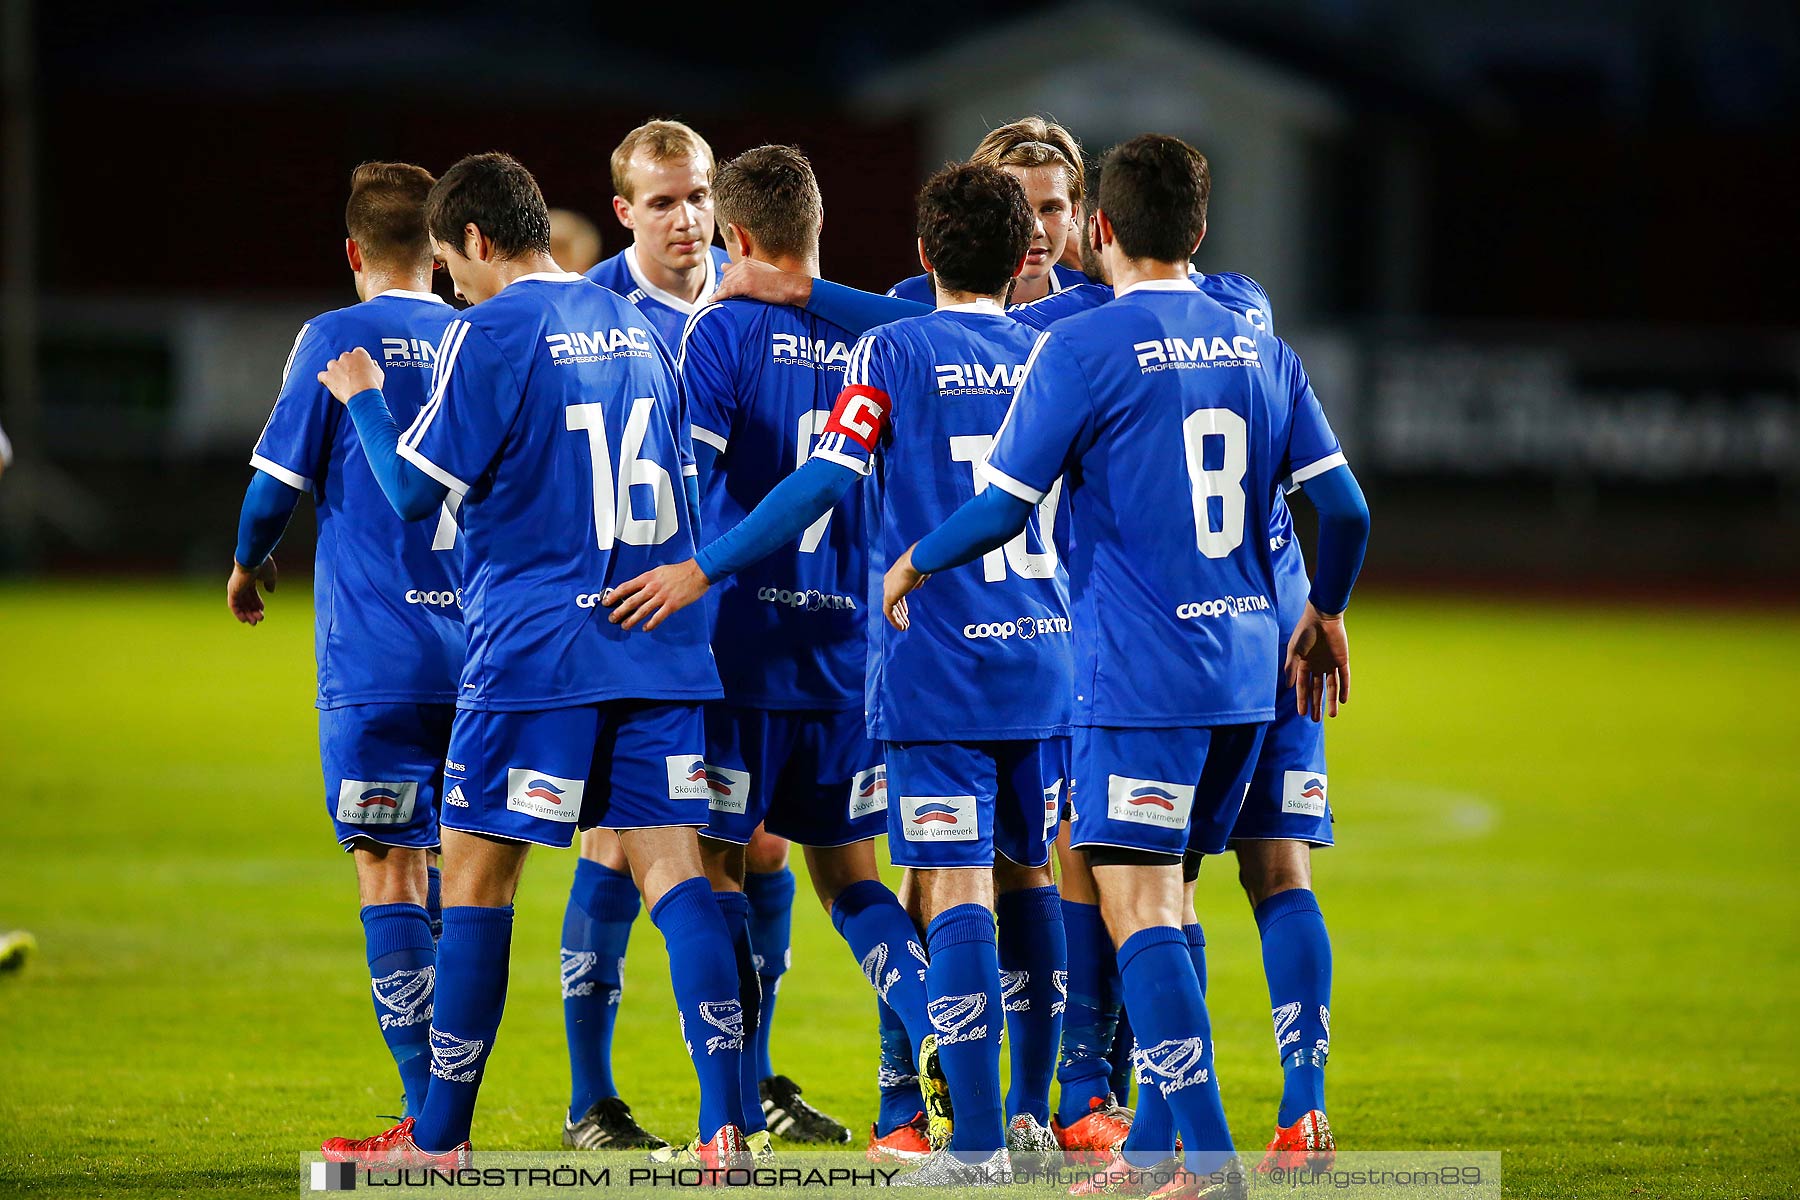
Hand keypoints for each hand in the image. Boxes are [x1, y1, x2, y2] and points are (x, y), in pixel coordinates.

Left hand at [227, 557, 278, 624]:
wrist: (253, 558)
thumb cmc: (262, 564)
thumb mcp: (270, 575)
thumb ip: (270, 583)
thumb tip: (271, 591)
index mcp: (249, 578)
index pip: (251, 593)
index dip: (257, 602)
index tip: (263, 609)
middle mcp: (240, 583)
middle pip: (245, 600)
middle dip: (252, 610)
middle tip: (259, 619)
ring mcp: (235, 587)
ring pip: (240, 604)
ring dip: (247, 614)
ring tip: (255, 622)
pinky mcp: (233, 591)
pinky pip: (233, 606)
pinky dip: (238, 613)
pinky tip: (244, 620)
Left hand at [316, 348, 384, 403]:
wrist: (364, 395)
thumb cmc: (372, 385)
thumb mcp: (379, 374)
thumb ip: (374, 366)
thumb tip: (372, 364)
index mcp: (359, 354)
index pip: (357, 353)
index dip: (358, 361)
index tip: (360, 368)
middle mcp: (346, 357)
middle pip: (344, 358)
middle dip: (346, 366)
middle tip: (352, 376)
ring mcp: (335, 366)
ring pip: (332, 365)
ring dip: (335, 371)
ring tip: (341, 381)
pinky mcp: (328, 376)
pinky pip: (321, 376)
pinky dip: (324, 379)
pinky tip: (328, 383)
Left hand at [604, 559, 710, 630]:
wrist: (697, 572)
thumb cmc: (679, 571)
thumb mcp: (659, 571)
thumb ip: (648, 580)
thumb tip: (636, 589)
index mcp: (648, 577)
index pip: (626, 587)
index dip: (614, 595)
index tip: (606, 602)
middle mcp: (653, 587)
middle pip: (631, 601)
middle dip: (619, 611)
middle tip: (612, 618)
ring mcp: (662, 597)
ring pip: (642, 611)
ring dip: (632, 620)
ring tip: (625, 626)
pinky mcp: (672, 605)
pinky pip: (658, 617)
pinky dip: (651, 624)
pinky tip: (645, 628)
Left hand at [710, 257, 812, 306]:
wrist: (790, 286)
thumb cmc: (780, 282)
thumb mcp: (762, 272)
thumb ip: (749, 271)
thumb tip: (737, 272)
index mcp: (747, 263)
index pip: (729, 271)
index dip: (726, 281)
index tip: (722, 288)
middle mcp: (743, 266)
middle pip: (726, 278)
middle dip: (722, 288)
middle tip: (717, 298)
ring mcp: (744, 274)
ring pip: (725, 285)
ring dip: (719, 293)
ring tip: (714, 301)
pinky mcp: (745, 284)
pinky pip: (727, 291)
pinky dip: (718, 296)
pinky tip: (712, 300)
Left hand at [882, 546, 928, 630]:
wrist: (917, 561)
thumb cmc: (921, 563)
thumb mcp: (920, 572)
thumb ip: (918, 579)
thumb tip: (919, 583)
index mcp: (895, 575)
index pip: (896, 591)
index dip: (901, 603)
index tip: (906, 612)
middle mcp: (889, 581)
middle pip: (893, 601)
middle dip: (900, 613)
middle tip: (906, 622)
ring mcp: (888, 589)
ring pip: (891, 608)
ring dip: (898, 619)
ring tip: (904, 627)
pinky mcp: (889, 596)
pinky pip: (889, 612)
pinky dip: (895, 621)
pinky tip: (901, 627)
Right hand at [1284, 602, 1349, 720]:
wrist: (1322, 616)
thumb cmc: (1305, 631)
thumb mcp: (1294, 650)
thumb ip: (1291, 668)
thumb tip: (1289, 687)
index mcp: (1304, 664)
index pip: (1302, 686)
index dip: (1302, 700)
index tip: (1302, 714)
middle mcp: (1317, 666)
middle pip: (1317, 689)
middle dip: (1316, 704)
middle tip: (1315, 720)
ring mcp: (1330, 664)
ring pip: (1331, 687)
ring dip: (1331, 700)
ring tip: (1332, 715)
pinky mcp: (1342, 660)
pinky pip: (1344, 677)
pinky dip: (1344, 688)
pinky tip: (1343, 700)